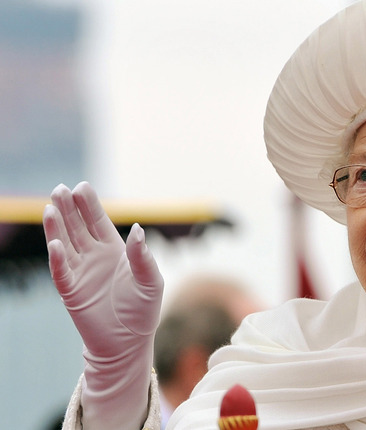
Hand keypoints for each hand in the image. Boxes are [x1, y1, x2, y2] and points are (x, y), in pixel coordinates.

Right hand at [43, 182, 162, 428]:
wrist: (128, 342)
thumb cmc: (143, 310)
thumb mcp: (151, 282)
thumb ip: (143, 257)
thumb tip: (138, 230)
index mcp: (114, 250)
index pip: (98, 221)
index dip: (89, 205)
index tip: (82, 186)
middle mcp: (93, 257)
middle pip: (77, 227)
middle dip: (69, 208)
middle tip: (59, 189)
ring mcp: (80, 273)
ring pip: (65, 244)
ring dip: (57, 227)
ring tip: (50, 207)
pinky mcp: (71, 291)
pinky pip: (61, 272)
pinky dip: (58, 259)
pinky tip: (55, 244)